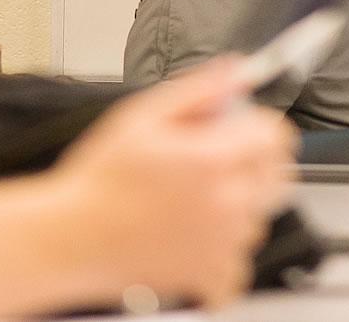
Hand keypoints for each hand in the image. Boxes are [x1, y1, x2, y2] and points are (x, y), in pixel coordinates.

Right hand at [60, 60, 295, 305]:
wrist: (71, 240)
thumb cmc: (98, 183)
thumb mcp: (142, 117)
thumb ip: (198, 90)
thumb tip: (236, 71)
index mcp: (213, 161)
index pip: (276, 136)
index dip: (256, 125)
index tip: (238, 127)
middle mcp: (227, 205)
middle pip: (277, 174)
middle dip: (251, 161)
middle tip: (211, 160)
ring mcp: (223, 245)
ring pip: (260, 216)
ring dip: (239, 204)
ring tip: (191, 199)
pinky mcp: (213, 276)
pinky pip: (241, 258)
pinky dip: (223, 248)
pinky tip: (191, 233)